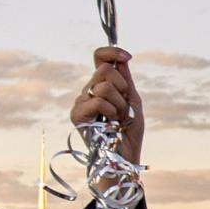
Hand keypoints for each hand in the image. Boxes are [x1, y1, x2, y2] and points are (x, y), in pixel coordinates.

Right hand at [72, 45, 144, 164]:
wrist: (124, 156)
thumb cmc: (129, 132)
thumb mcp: (132, 102)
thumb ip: (126, 80)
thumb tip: (121, 58)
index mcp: (102, 85)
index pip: (99, 58)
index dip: (111, 52)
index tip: (126, 56)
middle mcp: (89, 91)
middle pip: (104, 70)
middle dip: (121, 86)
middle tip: (123, 106)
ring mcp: (81, 102)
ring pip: (103, 86)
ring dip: (118, 104)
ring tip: (117, 118)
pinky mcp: (77, 115)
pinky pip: (97, 101)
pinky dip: (110, 111)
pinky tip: (110, 123)